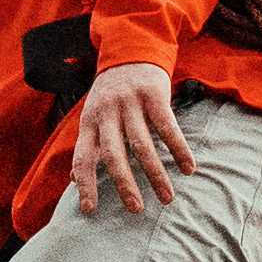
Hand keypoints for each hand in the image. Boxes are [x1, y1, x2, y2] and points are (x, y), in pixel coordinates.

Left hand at [73, 61, 198, 216]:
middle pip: (112, 154)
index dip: (84, 183)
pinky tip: (188, 168)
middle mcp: (106, 114)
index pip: (82, 157)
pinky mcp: (153, 95)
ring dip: (155, 174)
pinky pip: (167, 127)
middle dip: (123, 184)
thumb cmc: (110, 93)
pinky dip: (178, 149)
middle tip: (135, 209)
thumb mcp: (92, 116)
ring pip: (142, 145)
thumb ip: (87, 145)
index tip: (89, 210)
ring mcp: (130, 104)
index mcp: (89, 122)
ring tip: (167, 197)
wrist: (131, 51)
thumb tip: (73, 178)